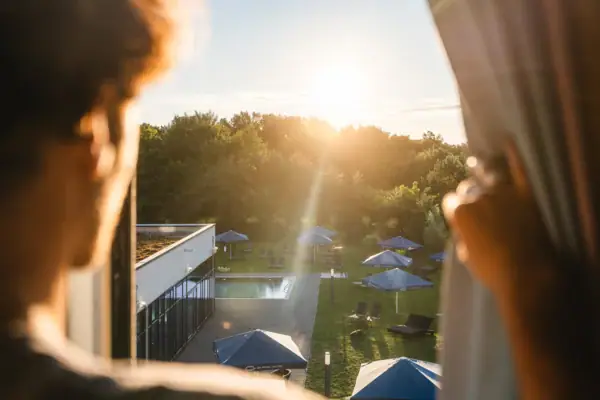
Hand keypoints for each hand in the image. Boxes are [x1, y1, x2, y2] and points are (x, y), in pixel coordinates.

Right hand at [442, 142, 553, 294]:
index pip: (450, 201)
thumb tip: (462, 226)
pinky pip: (518, 168)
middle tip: (475, 201)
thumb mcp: (466, 256)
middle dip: (469, 193)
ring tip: (479, 164)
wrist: (527, 274)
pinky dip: (513, 154)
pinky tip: (508, 142)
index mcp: (460, 213)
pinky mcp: (526, 193)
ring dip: (482, 171)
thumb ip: (461, 234)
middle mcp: (478, 198)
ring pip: (488, 175)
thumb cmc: (492, 270)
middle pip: (468, 187)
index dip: (454, 208)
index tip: (458, 214)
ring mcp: (503, 193)